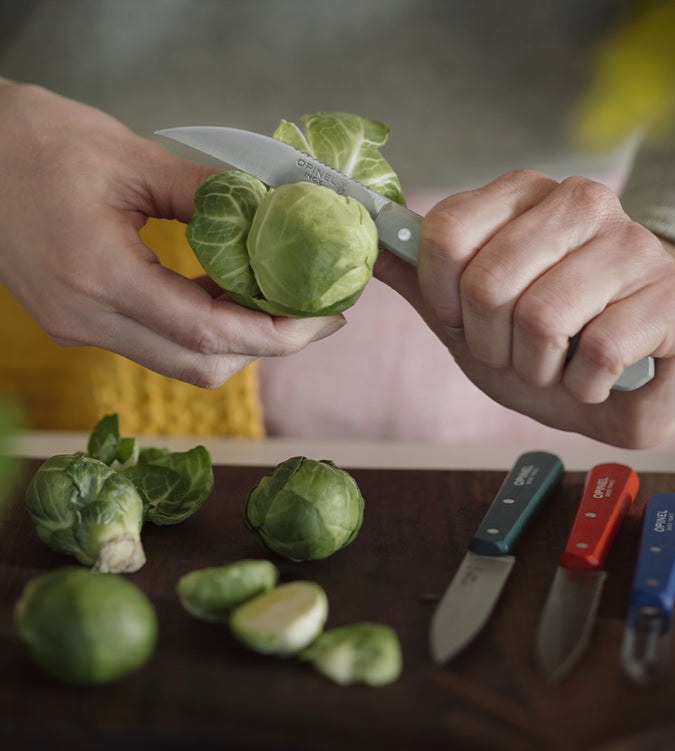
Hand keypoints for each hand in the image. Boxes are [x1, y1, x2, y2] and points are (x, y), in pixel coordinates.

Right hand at [0, 81, 344, 386]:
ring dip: (234, 339)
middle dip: (264, 346)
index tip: (323, 319)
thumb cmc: (32, 141)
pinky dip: (198, 327)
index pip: (208, 334)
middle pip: (199, 366)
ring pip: (180, 364)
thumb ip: (206, 192)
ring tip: (273, 298)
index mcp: (99, 276)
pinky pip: (155, 344)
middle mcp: (86, 319)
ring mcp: (79, 328)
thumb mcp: (129, 156)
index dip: (277, 334)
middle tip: (309, 312)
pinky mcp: (78, 323)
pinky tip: (223, 292)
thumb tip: (274, 209)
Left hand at [375, 170, 674, 447]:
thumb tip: (362, 244)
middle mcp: (582, 202)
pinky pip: (598, 352)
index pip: (445, 234)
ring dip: (537, 368)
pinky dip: (583, 386)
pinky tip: (599, 377)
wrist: (629, 376)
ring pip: (542, 318)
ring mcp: (634, 244)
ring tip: (559, 364)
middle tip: (517, 352)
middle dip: (490, 343)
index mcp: (524, 193)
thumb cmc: (546, 343)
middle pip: (488, 282)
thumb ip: (420, 279)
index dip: (444, 298)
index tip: (466, 322)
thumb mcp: (469, 315)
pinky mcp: (673, 295)